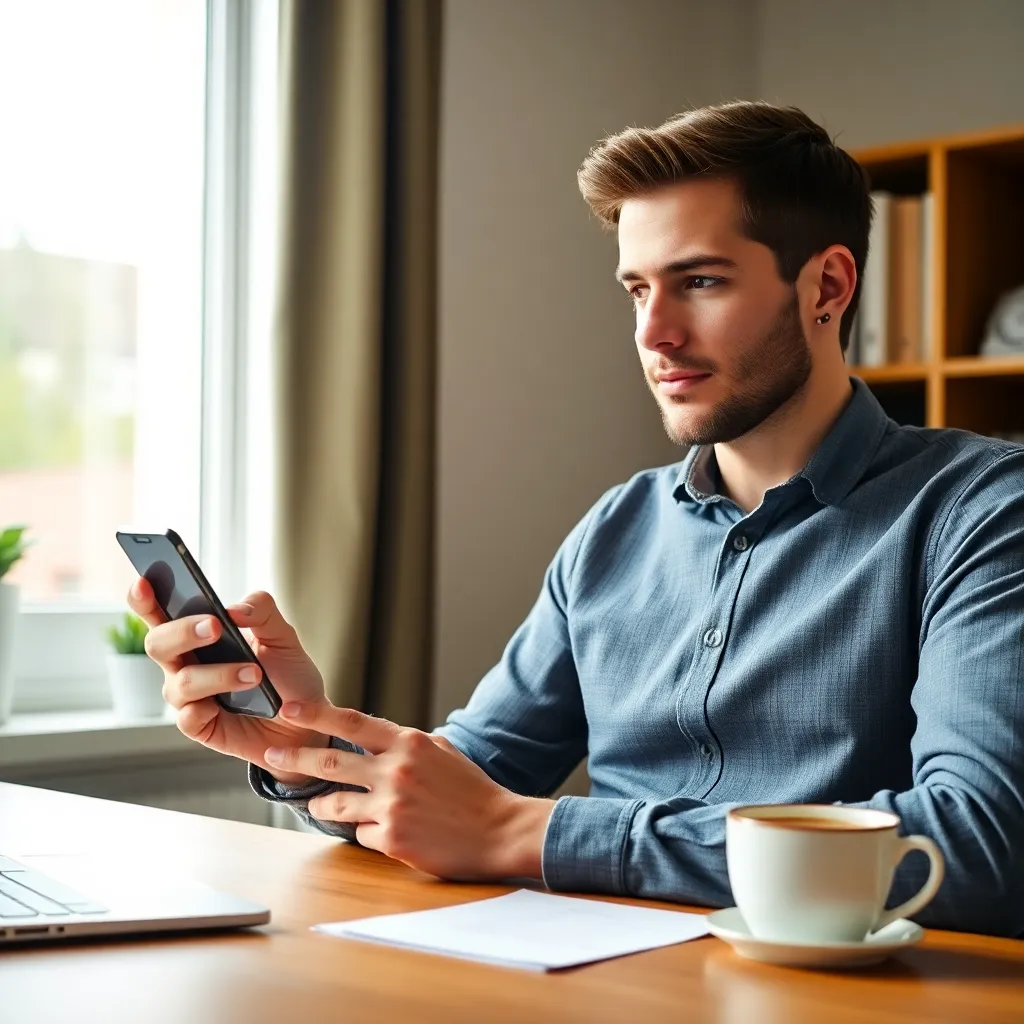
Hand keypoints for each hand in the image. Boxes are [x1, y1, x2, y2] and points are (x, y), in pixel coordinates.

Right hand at [128, 578, 330, 785]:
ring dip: (218, 674)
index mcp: (198, 635)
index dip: (144, 598)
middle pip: (158, 643)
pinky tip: (228, 705)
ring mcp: (189, 696)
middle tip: (214, 627)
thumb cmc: (287, 675)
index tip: (144, 581)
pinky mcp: (199, 726)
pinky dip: (207, 708)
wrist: (306, 721)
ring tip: (255, 674)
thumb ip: (261, 612)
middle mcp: (185, 663)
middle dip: (183, 632)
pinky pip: (187, 718)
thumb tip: (233, 609)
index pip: (160, 612)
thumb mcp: (283, 636)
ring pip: (180, 682)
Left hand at [264, 702, 554, 880]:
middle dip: (295, 757)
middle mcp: (396, 770)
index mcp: (409, 743)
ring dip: (319, 805)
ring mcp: (392, 805)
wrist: (500, 830)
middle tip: (272, 755)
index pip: (353, 722)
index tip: (289, 708)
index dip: (317, 714)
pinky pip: (362, 834)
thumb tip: (377, 739)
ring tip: (313, 805)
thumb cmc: (472, 791)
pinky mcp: (392, 838)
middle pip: (331, 761)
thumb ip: (406, 744)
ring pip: (336, 803)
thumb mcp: (442, 752)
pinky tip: (385, 833)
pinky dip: (368, 832)